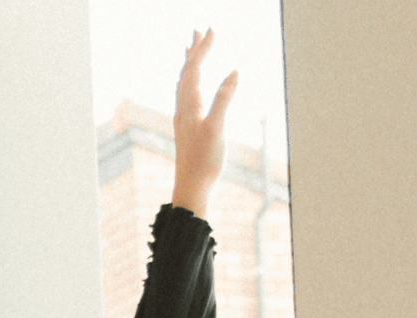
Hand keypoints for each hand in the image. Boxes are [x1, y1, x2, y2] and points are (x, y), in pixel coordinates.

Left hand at [171, 29, 237, 216]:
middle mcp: (182, 110)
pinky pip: (185, 98)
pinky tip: (191, 87)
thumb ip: (224, 99)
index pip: (194, 70)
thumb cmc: (204, 161)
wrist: (190, 189)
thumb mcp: (217, 128)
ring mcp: (183, 120)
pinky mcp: (186, 130)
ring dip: (189, 66)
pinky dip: (189, 84)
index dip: (202, 49)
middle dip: (193, 52)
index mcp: (189, 107)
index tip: (210, 29)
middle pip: (185, 74)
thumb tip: (234, 72)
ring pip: (183, 86)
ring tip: (192, 51)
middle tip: (198, 31)